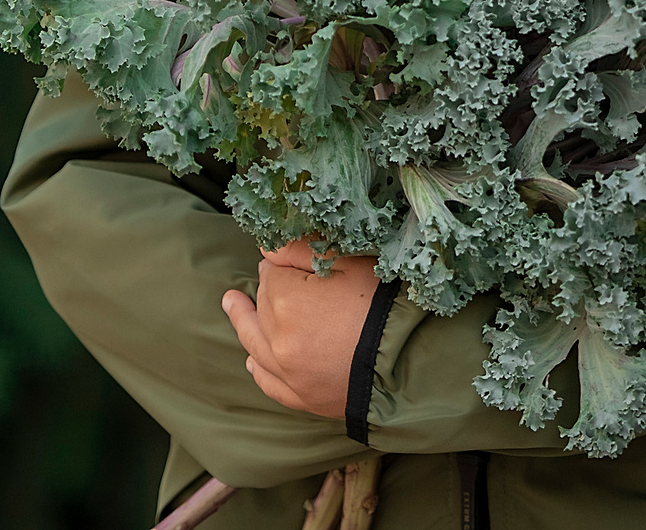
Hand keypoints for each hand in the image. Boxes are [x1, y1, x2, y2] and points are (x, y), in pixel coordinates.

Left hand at [220, 239, 381, 418]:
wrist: (414, 361)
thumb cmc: (386, 304)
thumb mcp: (350, 263)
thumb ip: (301, 250)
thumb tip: (266, 248)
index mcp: (286, 302)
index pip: (272, 273)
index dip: (284, 263)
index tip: (294, 259)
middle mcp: (278, 340)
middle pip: (264, 305)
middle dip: (268, 287)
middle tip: (273, 274)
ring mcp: (288, 373)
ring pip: (255, 342)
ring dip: (242, 321)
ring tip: (231, 304)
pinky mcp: (302, 398)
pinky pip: (269, 383)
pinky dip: (258, 369)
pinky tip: (251, 360)